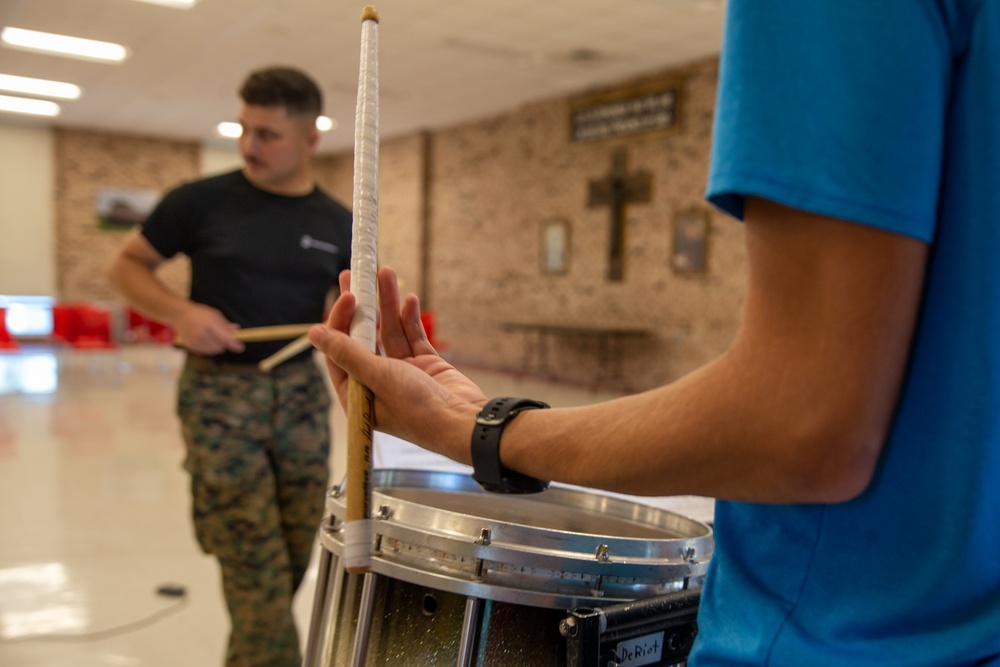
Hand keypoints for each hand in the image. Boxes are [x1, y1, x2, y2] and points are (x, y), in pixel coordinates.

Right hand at [174, 303, 244, 354]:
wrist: (181, 315)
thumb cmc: (200, 313)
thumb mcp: (215, 315)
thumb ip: (225, 324)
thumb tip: (237, 330)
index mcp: (210, 324)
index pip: (226, 339)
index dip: (234, 344)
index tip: (241, 347)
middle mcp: (202, 334)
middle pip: (221, 347)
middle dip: (224, 343)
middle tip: (222, 337)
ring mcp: (196, 342)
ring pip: (214, 351)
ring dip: (217, 346)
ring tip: (212, 337)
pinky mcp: (191, 346)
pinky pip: (206, 352)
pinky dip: (209, 348)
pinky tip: (205, 340)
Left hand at [310, 267, 487, 462]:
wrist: (464, 423)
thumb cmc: (417, 409)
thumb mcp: (377, 378)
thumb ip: (347, 353)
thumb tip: (314, 334)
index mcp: (358, 394)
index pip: (339, 351)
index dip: (340, 322)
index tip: (349, 298)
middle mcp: (376, 382)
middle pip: (362, 338)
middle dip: (360, 307)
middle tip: (353, 275)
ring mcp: (403, 372)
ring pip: (389, 331)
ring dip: (387, 304)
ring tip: (386, 272)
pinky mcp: (425, 365)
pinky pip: (413, 336)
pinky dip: (410, 318)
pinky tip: (408, 299)